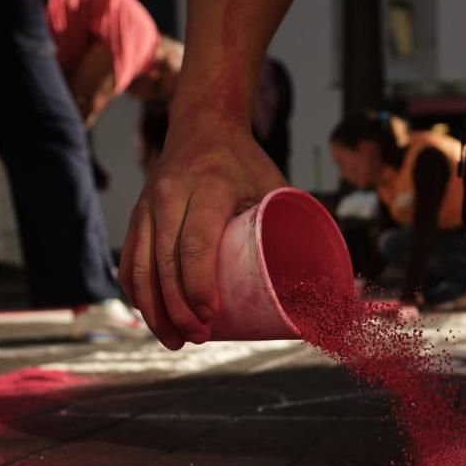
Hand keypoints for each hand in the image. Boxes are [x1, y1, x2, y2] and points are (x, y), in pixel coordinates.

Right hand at [120, 120, 285, 348]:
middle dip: (177, 307)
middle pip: (164, 260)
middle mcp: (171, 193)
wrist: (202, 125)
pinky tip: (150, 316)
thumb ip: (294, 227)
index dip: (198, 284)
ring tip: (173, 340)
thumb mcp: (274, 185)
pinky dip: (136, 292)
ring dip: (153, 309)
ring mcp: (148, 204)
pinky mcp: (137, 214)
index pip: (195, 242)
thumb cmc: (246, 163)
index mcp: (210, 186)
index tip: (209, 316)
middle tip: (197, 337)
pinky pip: (129, 259)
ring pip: (139, 264)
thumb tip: (336, 284)